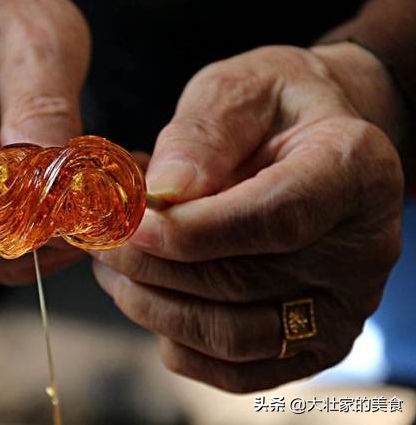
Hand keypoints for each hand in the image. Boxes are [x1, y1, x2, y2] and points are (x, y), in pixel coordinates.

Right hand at [0, 0, 89, 282]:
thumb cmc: (1, 20)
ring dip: (30, 249)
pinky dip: (12, 246)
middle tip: (92, 220)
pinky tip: (44, 217)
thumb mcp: (37, 45)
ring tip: (76, 216)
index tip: (77, 206)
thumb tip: (54, 191)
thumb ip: (43, 113)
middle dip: (33, 237)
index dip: (18, 207)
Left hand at [92, 44, 403, 391]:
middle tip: (99, 238)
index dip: (189, 231)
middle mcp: (362, 249)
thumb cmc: (273, 111)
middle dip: (149, 265)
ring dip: (151, 305)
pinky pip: (233, 369)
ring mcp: (340, 307)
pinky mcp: (311, 342)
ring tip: (111, 265)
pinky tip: (146, 296)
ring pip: (230, 335)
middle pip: (240, 282)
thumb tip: (162, 194)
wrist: (311, 145)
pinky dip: (174, 340)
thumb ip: (202, 135)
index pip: (273, 218)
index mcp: (354, 171)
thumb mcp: (238, 90)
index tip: (127, 223)